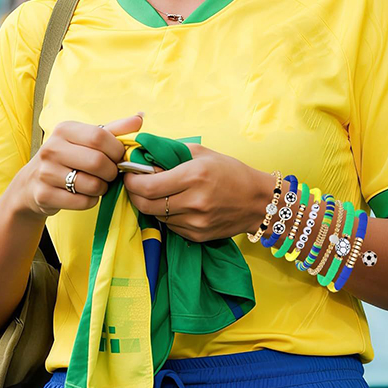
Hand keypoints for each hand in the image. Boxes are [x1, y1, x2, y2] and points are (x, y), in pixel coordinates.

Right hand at [14, 113, 142, 217]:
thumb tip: (140, 117)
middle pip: (98, 162)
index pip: (100, 137)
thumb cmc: (68, 157)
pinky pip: (83, 202)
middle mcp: (51, 148)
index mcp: (64, 130)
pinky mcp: (44, 195)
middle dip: (111, 172)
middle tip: (110, 174)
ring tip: (97, 184)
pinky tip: (85, 194)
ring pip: (92, 185)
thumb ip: (114, 129)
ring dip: (102, 188)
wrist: (32, 183)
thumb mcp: (87, 139)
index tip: (118, 157)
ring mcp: (46, 172)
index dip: (116, 150)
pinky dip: (91, 200)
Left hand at [122, 143, 271, 242]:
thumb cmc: (230, 171)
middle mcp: (194, 201)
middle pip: (146, 205)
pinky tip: (172, 205)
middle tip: (135, 184)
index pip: (149, 185)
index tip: (129, 174)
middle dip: (134, 194)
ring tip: (155, 192)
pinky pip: (170, 227)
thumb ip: (171, 152)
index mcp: (194, 176)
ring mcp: (196, 222)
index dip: (132, 181)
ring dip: (149, 205)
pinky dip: (165, 216)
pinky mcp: (198, 236)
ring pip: (156, 217)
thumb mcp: (202, 153)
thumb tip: (143, 153)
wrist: (258, 201)